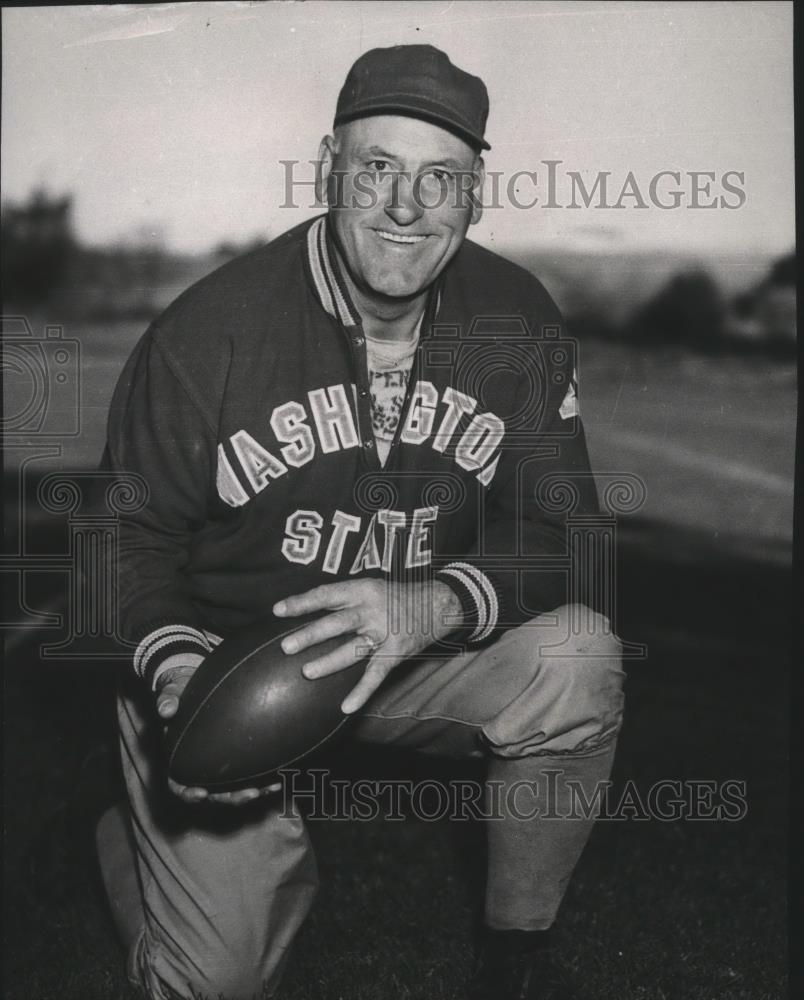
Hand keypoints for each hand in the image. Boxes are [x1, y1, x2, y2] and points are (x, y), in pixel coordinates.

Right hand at [156, 663, 280, 804]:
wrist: (196, 682)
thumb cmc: (181, 689)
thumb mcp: (171, 691)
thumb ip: (168, 699)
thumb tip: (166, 709)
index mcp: (179, 757)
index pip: (179, 784)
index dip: (188, 793)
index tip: (201, 793)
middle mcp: (200, 766)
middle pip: (213, 793)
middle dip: (232, 797)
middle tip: (251, 793)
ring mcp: (221, 764)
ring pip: (235, 787)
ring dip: (255, 791)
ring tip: (273, 786)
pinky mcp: (239, 755)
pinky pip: (252, 772)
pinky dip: (266, 776)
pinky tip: (283, 772)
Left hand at [273, 578, 461, 713]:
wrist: (438, 604)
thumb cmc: (395, 597)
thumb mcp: (370, 588)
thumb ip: (343, 600)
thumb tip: (306, 611)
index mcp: (362, 590)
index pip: (327, 595)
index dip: (302, 602)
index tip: (278, 610)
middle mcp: (372, 610)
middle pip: (337, 623)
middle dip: (311, 635)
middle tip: (286, 646)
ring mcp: (384, 633)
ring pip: (353, 649)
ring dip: (329, 661)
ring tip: (307, 672)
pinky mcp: (395, 653)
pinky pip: (376, 674)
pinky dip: (362, 692)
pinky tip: (346, 707)